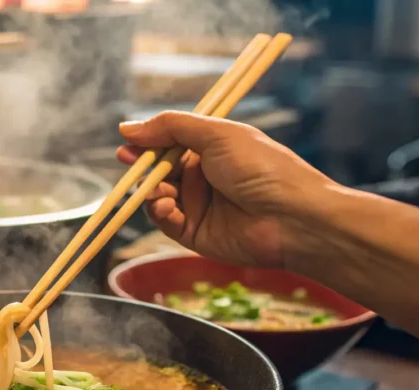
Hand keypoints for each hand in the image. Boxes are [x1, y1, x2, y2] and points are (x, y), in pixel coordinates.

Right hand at [117, 112, 338, 268]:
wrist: (292, 217)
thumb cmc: (262, 168)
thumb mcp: (216, 135)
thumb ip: (171, 128)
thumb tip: (128, 127)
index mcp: (210, 149)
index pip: (169, 143)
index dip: (147, 143)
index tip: (127, 142)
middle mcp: (203, 177)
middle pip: (158, 170)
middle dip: (143, 166)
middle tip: (129, 161)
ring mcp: (198, 206)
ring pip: (157, 196)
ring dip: (151, 190)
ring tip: (159, 190)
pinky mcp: (194, 234)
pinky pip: (165, 222)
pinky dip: (159, 213)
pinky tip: (166, 207)